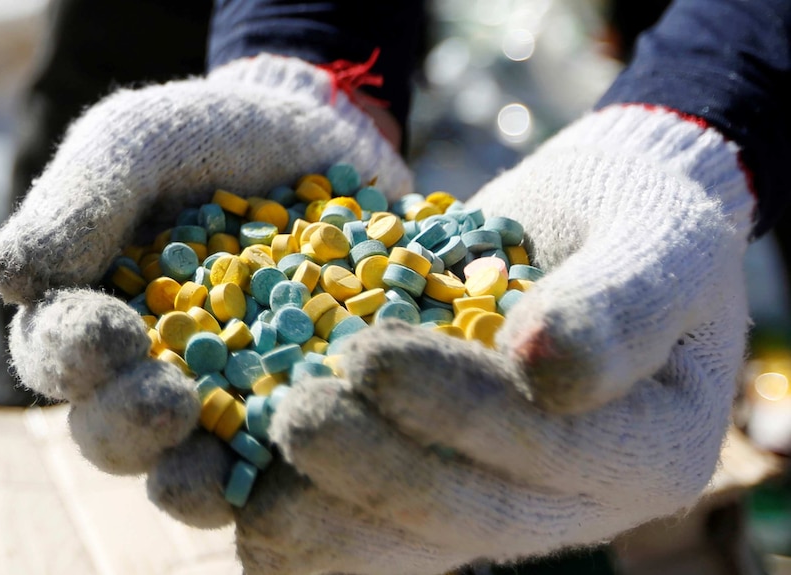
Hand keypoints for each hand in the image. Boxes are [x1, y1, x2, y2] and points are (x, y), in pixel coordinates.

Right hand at [0, 54, 408, 523]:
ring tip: (220, 459)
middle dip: (129, 426)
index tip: (111, 336)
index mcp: (91, 310)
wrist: (313, 134)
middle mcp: (149, 367)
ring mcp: (226, 391)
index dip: (75, 355)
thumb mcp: (137, 144)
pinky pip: (282, 451)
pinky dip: (285, 463)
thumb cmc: (209, 136)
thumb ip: (81, 204)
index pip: (60, 351)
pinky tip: (303, 453)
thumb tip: (12, 280)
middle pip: (113, 429)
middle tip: (169, 405)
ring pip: (190, 462)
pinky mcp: (295, 396)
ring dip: (194, 473)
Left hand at [230, 104, 754, 572]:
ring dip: (330, 520)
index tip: (371, 357)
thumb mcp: (659, 239)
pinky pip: (381, 521)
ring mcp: (510, 497)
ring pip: (416, 539)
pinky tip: (247, 494)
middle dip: (379, 471)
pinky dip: (316, 516)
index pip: (553, 449)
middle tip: (296, 418)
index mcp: (649, 450)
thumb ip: (621, 302)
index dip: (463, 412)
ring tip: (248, 488)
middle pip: (474, 513)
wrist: (598, 226)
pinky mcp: (448, 475)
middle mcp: (578, 497)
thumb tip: (550, 366)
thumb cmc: (643, 219)